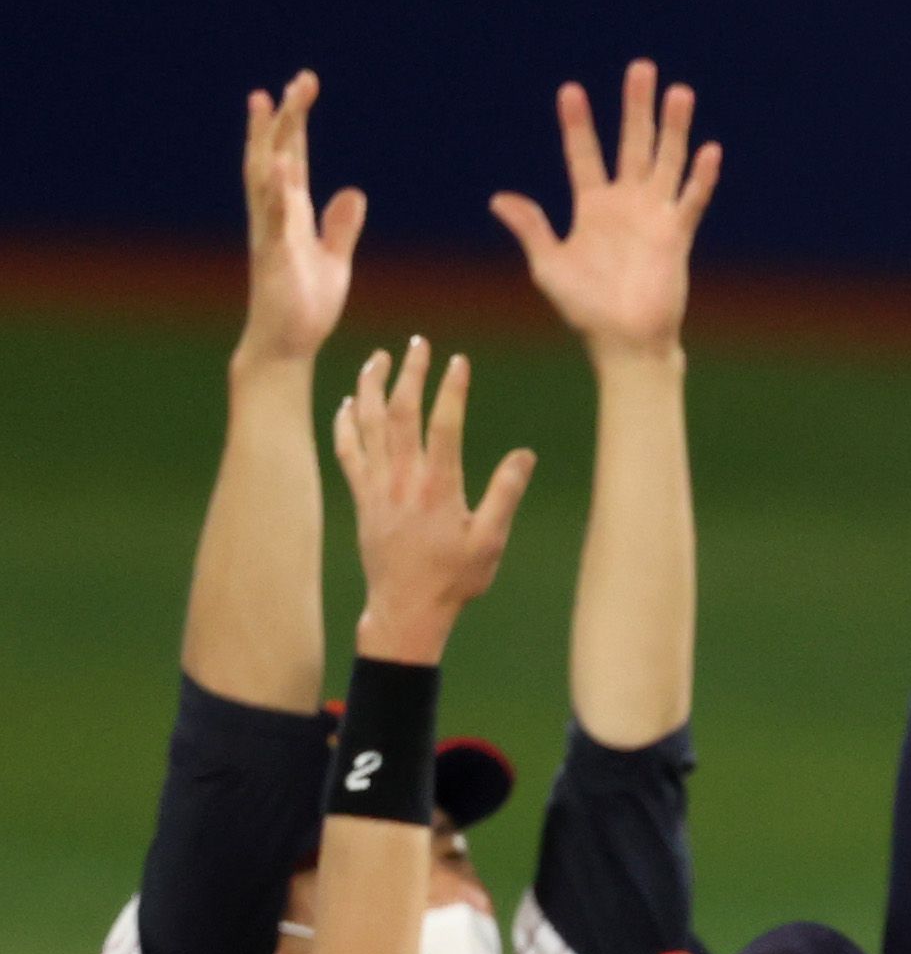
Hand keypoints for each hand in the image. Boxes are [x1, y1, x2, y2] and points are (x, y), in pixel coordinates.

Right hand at [237, 72, 364, 366]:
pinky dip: (274, 193)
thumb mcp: (334, 259)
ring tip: (268, 102)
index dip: (295, 122)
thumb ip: (341, 226)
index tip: (300, 86)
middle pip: (276, 154)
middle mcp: (274, 214)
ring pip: (264, 176)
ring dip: (267, 140)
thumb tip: (353, 192)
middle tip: (299, 79)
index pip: (293, 156)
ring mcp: (270, 233)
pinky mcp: (273, 258)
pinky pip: (272, 221)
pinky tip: (279, 167)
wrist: (289, 344)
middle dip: (286, 117)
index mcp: (291, 213)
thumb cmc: (306, 304)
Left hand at [331, 340, 536, 662]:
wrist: (405, 610)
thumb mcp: (491, 542)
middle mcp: (402, 480)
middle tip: (417, 343)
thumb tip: (524, 455)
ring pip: (366, 425)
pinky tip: (347, 403)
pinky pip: (347, 452)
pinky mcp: (361, 498)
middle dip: (408, 373)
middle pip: (399, 413)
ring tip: (378, 358)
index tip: (458, 361)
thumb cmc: (454, 579)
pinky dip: (344, 424)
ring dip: (370, 387)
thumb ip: (505, 495)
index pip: (443, 425)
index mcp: (438, 488)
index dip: (450, 389)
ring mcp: (376, 487)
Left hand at [485, 64, 718, 357]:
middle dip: (635, 107)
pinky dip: (700, 178)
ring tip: (679, 92)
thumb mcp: (548, 266)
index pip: (584, 155)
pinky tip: (709, 151)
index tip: (571, 91)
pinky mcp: (677, 237)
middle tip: (641, 68)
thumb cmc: (585, 309)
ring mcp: (654, 217)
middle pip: (632, 144)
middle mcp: (626, 205)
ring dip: (673, 128)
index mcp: (592, 208)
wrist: (624, 342)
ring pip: (666, 162)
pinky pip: (691, 201)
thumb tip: (499, 198)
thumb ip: (532, 228)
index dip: (578, 125)